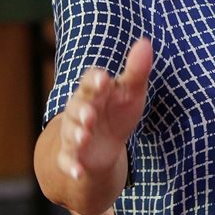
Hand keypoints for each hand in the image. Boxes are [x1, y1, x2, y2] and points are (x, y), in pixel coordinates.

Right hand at [56, 38, 152, 182]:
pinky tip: (79, 171)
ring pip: (71, 133)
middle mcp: (79, 111)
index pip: (90, 81)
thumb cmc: (116, 112)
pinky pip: (68, 162)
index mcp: (94, 92)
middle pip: (76, 107)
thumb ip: (136, 70)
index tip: (104, 79)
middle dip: (82, 110)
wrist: (101, 146)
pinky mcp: (72, 157)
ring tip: (84, 136)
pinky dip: (72, 167)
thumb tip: (145, 42)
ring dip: (76, 135)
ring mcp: (74, 134)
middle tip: (89, 114)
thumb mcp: (130, 92)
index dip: (95, 80)